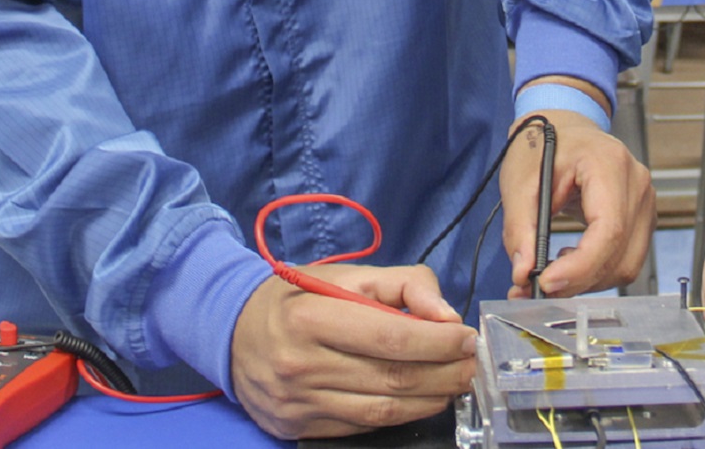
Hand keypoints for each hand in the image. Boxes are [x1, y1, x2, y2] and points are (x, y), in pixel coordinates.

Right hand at [229, 264, 477, 437]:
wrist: (232, 334)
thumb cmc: (298, 298)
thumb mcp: (345, 275)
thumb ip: (402, 284)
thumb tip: (446, 315)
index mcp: (312, 318)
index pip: (390, 337)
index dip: (437, 342)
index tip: (467, 338)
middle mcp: (303, 365)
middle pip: (392, 378)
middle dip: (443, 373)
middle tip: (471, 365)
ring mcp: (300, 403)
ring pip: (383, 411)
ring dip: (430, 400)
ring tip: (455, 383)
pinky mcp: (301, 428)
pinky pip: (363, 427)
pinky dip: (400, 415)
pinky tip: (421, 399)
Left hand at [500, 103, 654, 296]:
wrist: (563, 126)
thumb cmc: (543, 144)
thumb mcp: (519, 181)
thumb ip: (519, 228)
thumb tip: (523, 273)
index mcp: (609, 164)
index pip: (608, 230)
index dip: (580, 266)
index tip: (545, 282)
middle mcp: (637, 183)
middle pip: (620, 254)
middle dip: (578, 280)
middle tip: (536, 286)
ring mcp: (645, 201)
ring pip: (626, 264)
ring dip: (587, 281)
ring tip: (550, 273)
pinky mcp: (642, 217)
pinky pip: (626, 259)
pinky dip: (597, 272)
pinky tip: (570, 262)